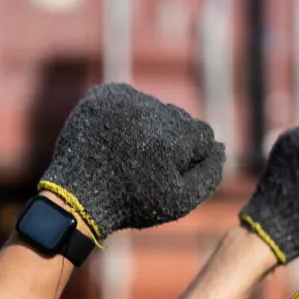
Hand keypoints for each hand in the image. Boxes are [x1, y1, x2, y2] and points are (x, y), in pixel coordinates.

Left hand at [38, 84, 225, 239]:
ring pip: (154, 107)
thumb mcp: (180, 200)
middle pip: (179, 118)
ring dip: (149, 125)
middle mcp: (152, 111)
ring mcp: (125, 100)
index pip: (203, 134)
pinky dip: (127, 115)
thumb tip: (220, 147)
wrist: (78, 197)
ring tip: (130, 152)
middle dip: (171, 139)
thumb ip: (209, 173)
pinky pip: (129, 99)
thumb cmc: (132, 203)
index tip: (169, 172)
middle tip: (147, 164)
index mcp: (175, 138)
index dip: (189, 157)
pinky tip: (117, 138)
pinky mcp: (104, 95)